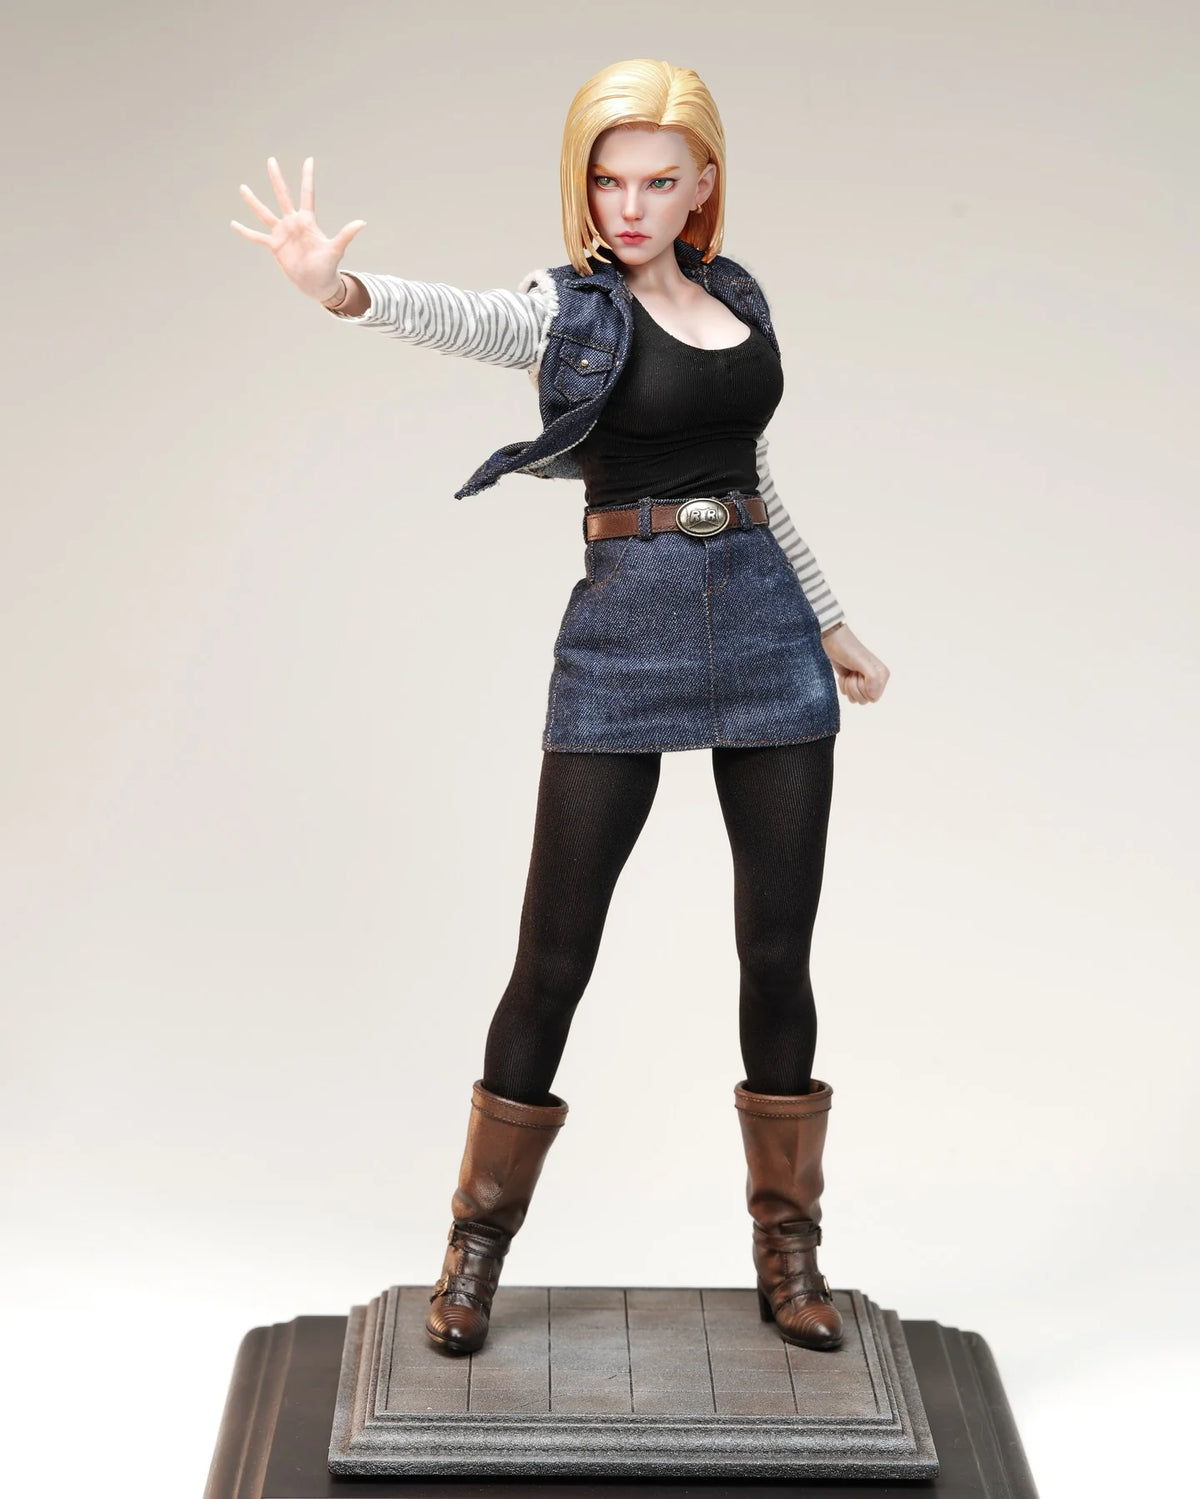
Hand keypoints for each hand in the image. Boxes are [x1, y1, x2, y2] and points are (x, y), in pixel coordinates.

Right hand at [230, 156, 366, 301]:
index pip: (307, 193)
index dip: (308, 177)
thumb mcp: (336, 249)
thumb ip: (346, 234)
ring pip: (265, 213)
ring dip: (254, 201)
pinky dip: (245, 231)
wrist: (317, 283)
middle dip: (277, 178)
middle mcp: (293, 223)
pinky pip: (257, 237)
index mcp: (308, 220)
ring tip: (242, 187)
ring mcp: (282, 233)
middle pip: (283, 195)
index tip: (309, 159)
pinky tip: (233, 223)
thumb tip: (362, 222)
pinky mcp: (274, 246)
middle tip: (271, 160)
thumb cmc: (328, 266)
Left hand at [821, 623, 889, 704]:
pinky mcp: (853, 681)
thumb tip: (874, 696)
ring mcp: (864, 681)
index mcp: (883, 675)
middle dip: (854, 687)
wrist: (833, 640)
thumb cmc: (848, 649)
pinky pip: (848, 694)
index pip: (873, 698)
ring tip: (848, 672)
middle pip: (864, 700)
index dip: (863, 689)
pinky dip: (843, 684)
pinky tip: (844, 673)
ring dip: (848, 686)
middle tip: (853, 672)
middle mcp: (876, 680)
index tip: (860, 674)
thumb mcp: (862, 662)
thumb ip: (872, 678)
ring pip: (856, 699)